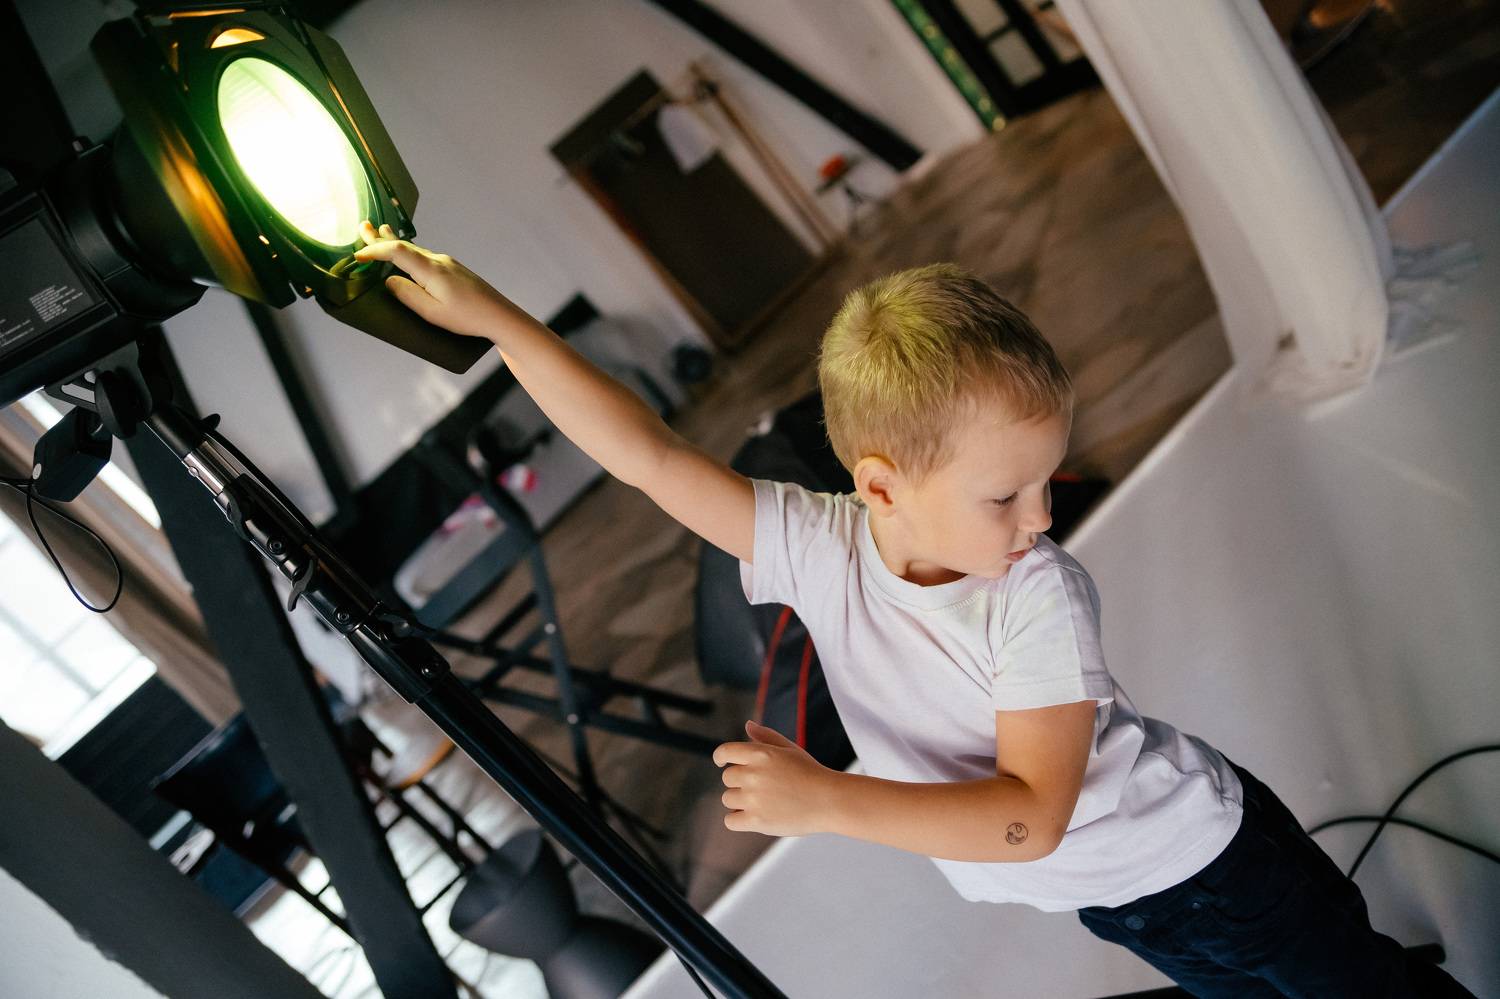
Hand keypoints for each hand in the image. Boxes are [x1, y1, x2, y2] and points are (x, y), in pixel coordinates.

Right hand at [352, 221, 518, 338]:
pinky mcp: (454, 269)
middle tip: (362, 227)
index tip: (358, 255)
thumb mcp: (432, 312)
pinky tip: (406, 255)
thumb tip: (389, 280)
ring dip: (395, 242)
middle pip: (405, 245)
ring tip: (379, 233)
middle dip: (381, 237)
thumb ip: (407, 295)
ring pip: (415, 249)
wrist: (500, 316)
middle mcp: (439, 261)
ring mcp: (448, 263)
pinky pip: (424, 256)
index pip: (396, 251)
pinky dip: (409, 253)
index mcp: (431, 269)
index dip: (375, 250)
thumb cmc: (468, 317)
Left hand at [713, 720, 834, 836]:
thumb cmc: (810, 773)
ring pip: (728, 799)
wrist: (829, 800)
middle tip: (761, 787)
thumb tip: (748, 725)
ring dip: (740, 801)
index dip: (720, 758)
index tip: (722, 763)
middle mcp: (753, 774)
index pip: (724, 752)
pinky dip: (737, 819)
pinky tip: (752, 817)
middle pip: (727, 778)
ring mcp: (754, 798)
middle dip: (739, 782)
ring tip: (763, 802)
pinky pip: (730, 821)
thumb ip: (766, 737)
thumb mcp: (789, 749)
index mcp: (760, 753)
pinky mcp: (757, 821)